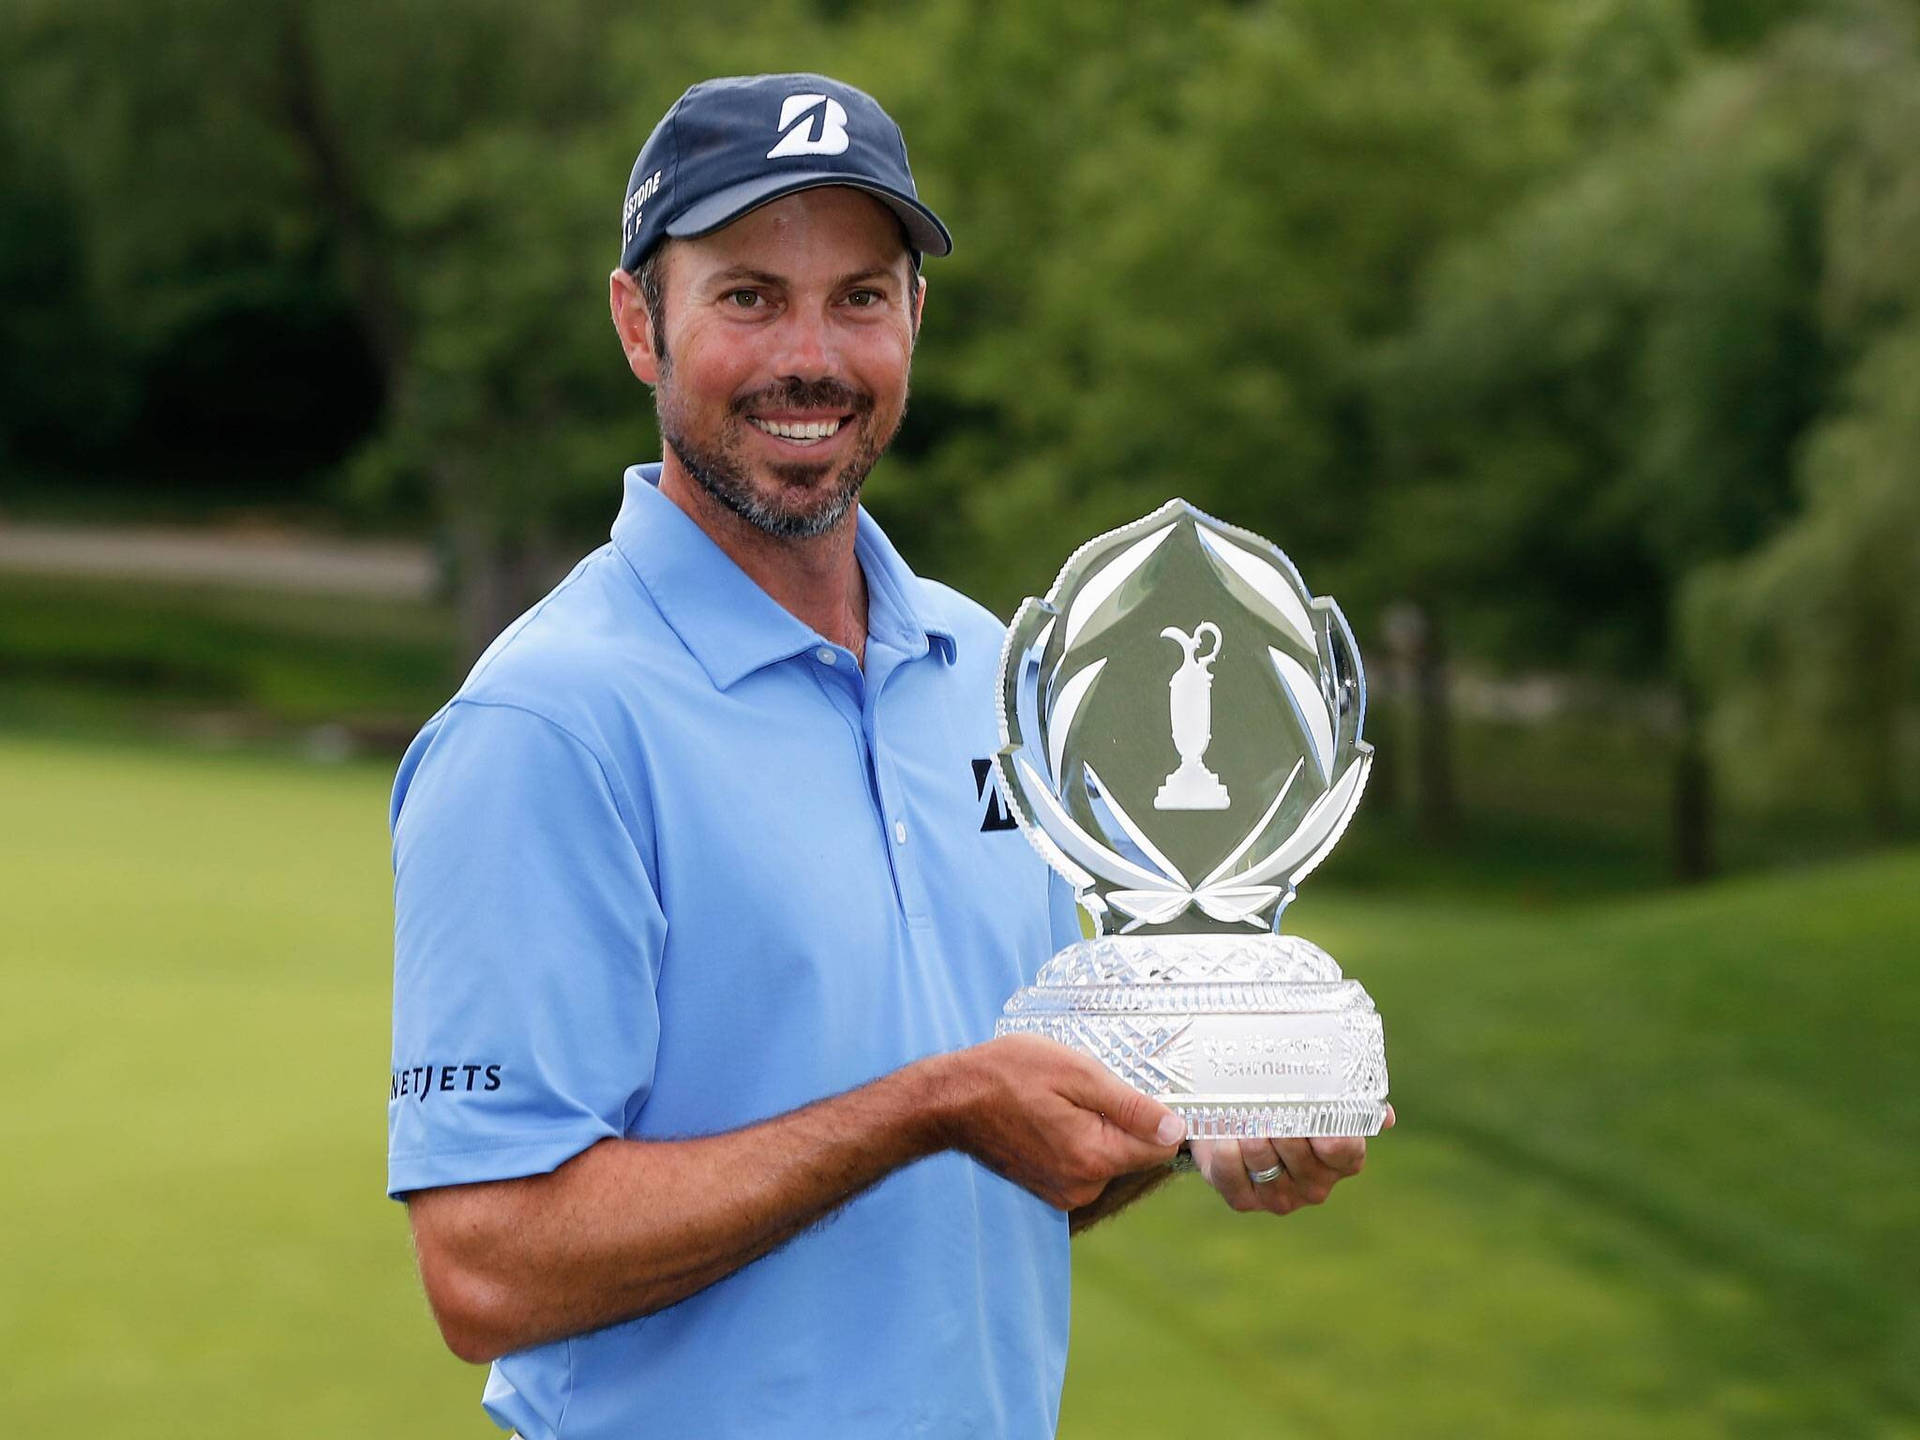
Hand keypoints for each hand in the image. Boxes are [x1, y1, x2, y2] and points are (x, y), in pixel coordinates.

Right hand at [936, 1035, 1186, 1210]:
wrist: (950, 1100)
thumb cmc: (1008, 1075)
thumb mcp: (1075, 1073)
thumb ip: (1130, 1105)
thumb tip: (1177, 1128)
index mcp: (1094, 1158)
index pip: (1161, 1146)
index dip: (1155, 1114)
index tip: (1128, 1087)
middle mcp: (1083, 1187)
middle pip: (1134, 1153)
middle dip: (1119, 1118)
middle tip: (1081, 1088)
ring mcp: (1064, 1193)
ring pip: (1109, 1157)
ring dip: (1096, 1128)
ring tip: (1058, 1100)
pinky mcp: (1050, 1191)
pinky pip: (1085, 1164)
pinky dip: (1077, 1139)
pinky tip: (1049, 1117)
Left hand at [1190, 1104, 1393, 1215]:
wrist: (1236, 1119)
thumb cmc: (1287, 1104)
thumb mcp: (1320, 1096)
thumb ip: (1352, 1102)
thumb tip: (1386, 1118)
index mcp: (1343, 1160)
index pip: (1343, 1148)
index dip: (1325, 1127)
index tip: (1308, 1104)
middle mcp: (1315, 1185)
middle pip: (1299, 1154)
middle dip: (1280, 1124)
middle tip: (1266, 1099)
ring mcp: (1280, 1197)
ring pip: (1265, 1164)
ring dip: (1250, 1135)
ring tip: (1243, 1113)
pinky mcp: (1244, 1201)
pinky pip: (1233, 1179)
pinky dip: (1226, 1154)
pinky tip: (1225, 1136)